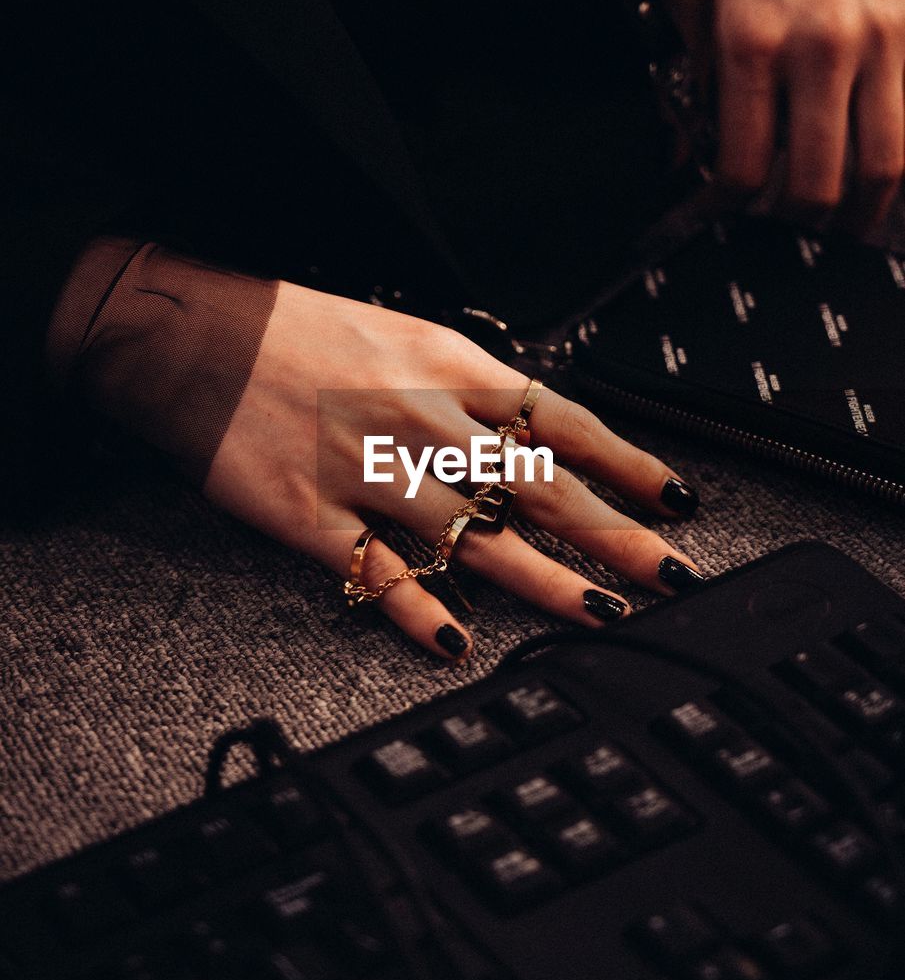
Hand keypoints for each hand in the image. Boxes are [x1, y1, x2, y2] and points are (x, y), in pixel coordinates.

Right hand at [204, 282, 702, 659]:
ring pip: (476, 539)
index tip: (677, 499)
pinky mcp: (310, 517)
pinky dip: (422, 614)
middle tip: (670, 574)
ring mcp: (367, 473)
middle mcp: (420, 420)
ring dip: (547, 584)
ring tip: (600, 616)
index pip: (563, 421)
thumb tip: (535, 429)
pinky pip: (379, 575)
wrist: (191, 335)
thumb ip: (468, 386)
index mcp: (446, 367)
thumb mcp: (401, 334)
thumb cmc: (297, 332)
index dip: (628, 465)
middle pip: (539, 490)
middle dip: (616, 537)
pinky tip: (459, 647)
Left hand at [665, 0, 904, 228]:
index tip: (726, 211)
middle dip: (797, 223)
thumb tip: (688, 148)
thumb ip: (687, 72)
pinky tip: (882, 173)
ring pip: (886, 166)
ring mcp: (887, 37)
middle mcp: (823, 46)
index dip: (730, 208)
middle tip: (788, 225)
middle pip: (816, 186)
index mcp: (751, 39)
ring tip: (844, 217)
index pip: (742, 169)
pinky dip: (901, 165)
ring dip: (861, 210)